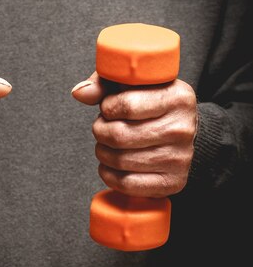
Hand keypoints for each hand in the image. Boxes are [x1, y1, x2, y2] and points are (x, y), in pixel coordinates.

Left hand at [72, 72, 196, 197]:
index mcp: (178, 97)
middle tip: (102, 128)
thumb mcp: (135, 84)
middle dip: (100, 131)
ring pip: (120, 161)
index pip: (126, 105)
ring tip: (107, 145)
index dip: (107, 108)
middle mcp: (182, 129)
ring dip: (103, 153)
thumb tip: (80, 92)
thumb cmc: (153, 103)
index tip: (108, 108)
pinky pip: (127, 184)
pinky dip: (109, 175)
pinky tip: (111, 165)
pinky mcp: (172, 182)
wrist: (186, 132)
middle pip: (119, 136)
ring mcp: (180, 158)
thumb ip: (105, 82)